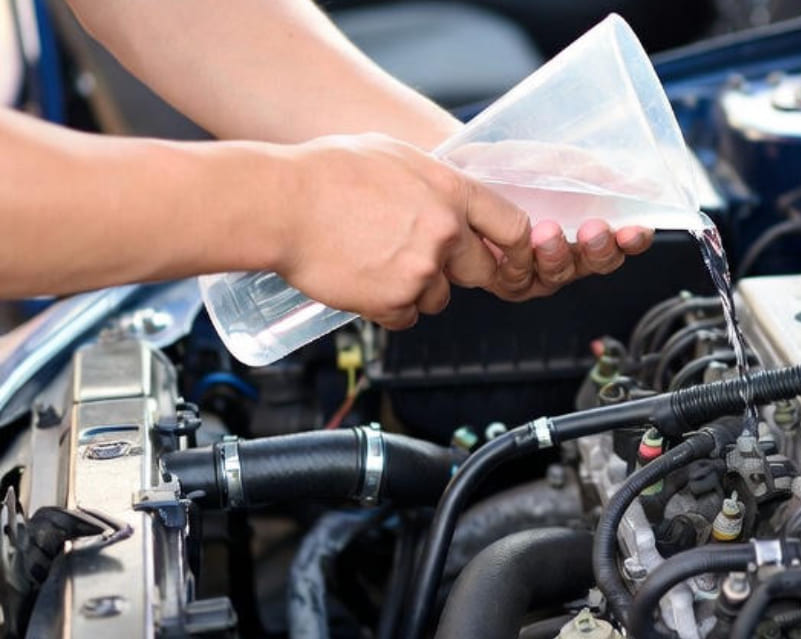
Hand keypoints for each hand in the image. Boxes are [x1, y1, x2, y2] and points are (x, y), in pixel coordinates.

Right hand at [274, 133, 531, 328]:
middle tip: (420, 257)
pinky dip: (387, 307)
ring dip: (416, 289)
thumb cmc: (326, 172)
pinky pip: (406, 316)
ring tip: (375, 260)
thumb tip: (454, 197)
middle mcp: (445, 233)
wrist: (280, 205)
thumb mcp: (395, 155)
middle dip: (458, 271)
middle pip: (482, 271)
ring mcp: (422, 271)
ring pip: (439, 297)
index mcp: (452, 192)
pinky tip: (362, 280)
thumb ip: (435, 181)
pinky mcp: (394, 302)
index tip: (507, 255)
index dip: (516, 247)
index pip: (514, 228)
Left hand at [437, 140, 655, 298]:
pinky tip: (520, 244)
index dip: (632, 240)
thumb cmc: (514, 166)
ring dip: (557, 255)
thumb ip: (600, 176)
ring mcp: (537, 270)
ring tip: (548, 231)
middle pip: (595, 264)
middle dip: (598, 250)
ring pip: (558, 275)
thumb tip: (648, 186)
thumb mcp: (560, 163)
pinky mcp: (504, 278)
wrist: (460, 167)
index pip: (622, 242)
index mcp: (589, 229)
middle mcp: (567, 254)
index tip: (635, 229)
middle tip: (596, 230)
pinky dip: (521, 265)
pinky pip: (519, 281)